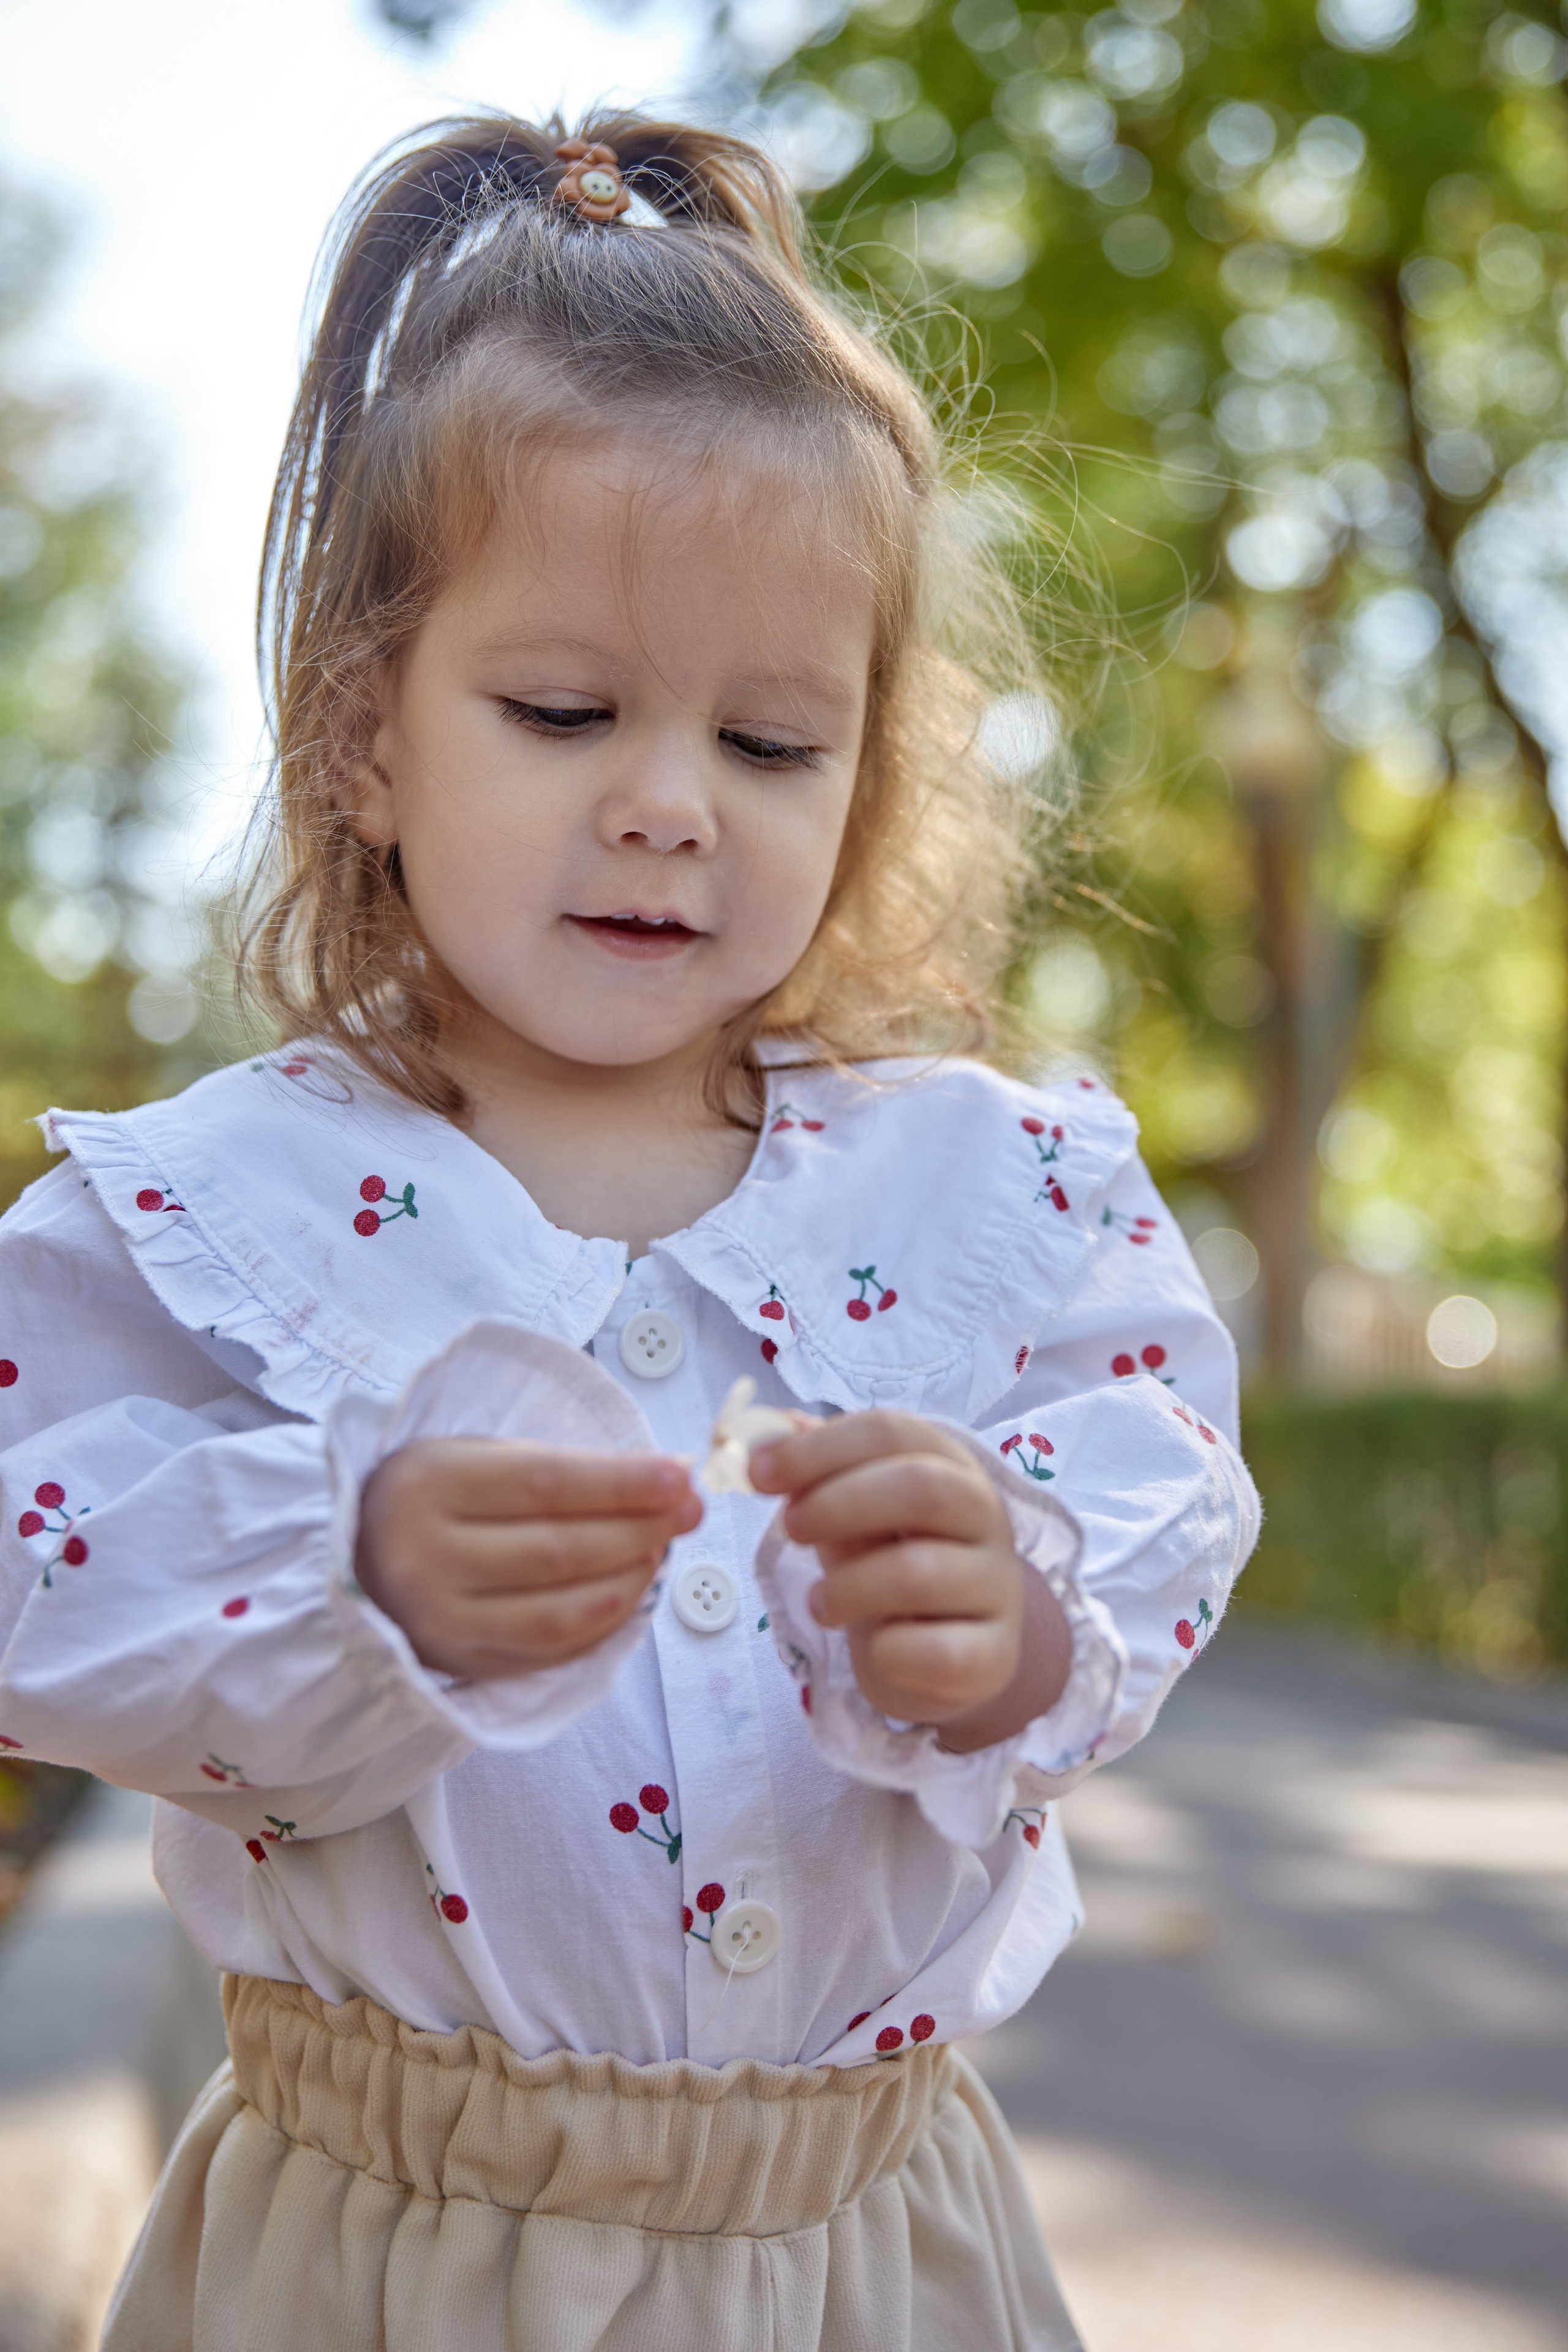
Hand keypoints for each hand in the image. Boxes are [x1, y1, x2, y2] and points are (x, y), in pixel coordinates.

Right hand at [356, 1440, 700, 1678]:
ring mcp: (440, 1622)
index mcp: (427, 1486)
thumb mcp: (474, 1457)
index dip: (620, 1482)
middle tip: (690, 1511)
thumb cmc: (436, 1497)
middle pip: (556, 1551)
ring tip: (663, 1550)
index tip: (679, 1475)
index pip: (542, 1484)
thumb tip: (663, 1480)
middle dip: (638, 1529)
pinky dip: (600, 1625)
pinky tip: (630, 1594)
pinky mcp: (460, 1665)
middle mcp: (425, 1559)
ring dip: (628, 1581)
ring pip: (557, 1612)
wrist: (357, 1559)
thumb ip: (558, 1470)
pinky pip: (548, 1653)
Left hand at [750, 1414, 1070, 1750]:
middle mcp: (987, 1518)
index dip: (818, 1448)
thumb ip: (816, 1475)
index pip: (891, 1433)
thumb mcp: (854, 1516)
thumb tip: (760, 1437)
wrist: (945, 1656)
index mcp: (951, 1467)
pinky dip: (888, 1652)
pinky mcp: (993, 1658)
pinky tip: (876, 1650)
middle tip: (792, 1530)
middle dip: (838, 1505)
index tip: (759, 1474)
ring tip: (821, 1604)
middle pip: (922, 1488)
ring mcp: (997, 1590)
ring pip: (918, 1573)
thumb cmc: (891, 1568)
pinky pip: (934, 1652)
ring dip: (847, 1588)